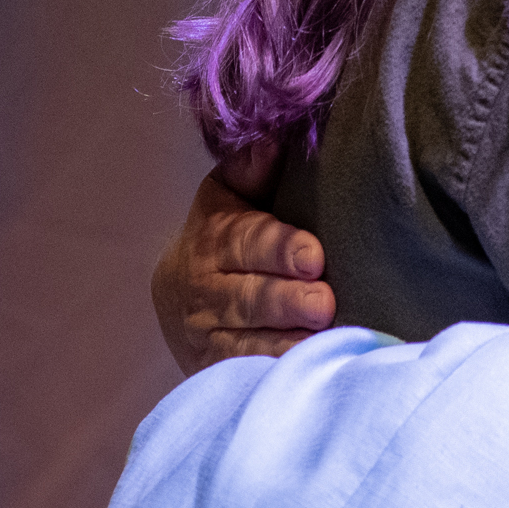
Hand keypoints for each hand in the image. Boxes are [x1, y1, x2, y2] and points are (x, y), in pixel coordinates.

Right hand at [151, 139, 335, 375]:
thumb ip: (252, 168)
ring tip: (322, 338)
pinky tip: (307, 370)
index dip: (279, 249)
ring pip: (246, 341)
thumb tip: (271, 133)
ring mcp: (208, 335)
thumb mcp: (233, 196)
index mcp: (214, 237)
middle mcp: (205, 289)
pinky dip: (274, 372)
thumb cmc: (230, 236)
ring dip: (285, 342)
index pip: (244, 241)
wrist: (184, 300)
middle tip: (324, 302)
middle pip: (248, 297)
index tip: (314, 255)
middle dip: (287, 300)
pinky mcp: (216, 371)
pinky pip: (246, 374)